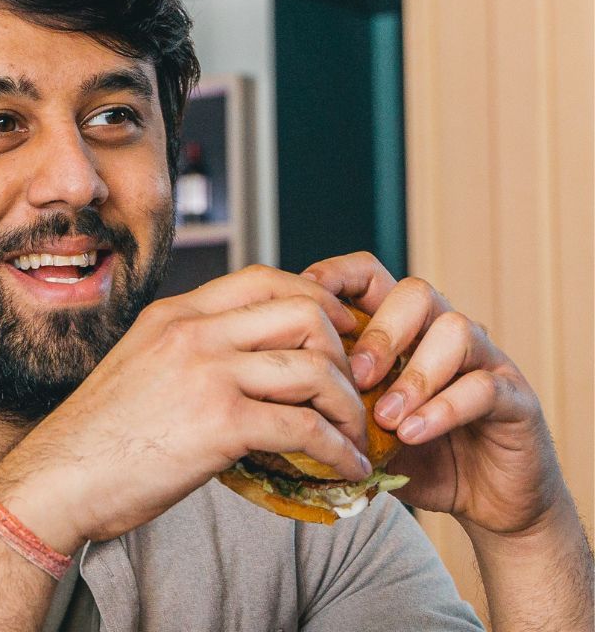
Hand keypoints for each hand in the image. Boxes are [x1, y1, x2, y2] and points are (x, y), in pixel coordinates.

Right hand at [0, 266, 372, 550]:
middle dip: (342, 352)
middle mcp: (192, 333)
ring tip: (352, 436)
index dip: (315, 301)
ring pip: (314, 368)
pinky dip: (339, 451)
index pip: (264, 279)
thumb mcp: (140, 368)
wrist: (58, 478)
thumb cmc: (96, 438)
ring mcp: (206, 374)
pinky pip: (306, 428)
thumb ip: (187, 355)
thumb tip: (243, 370)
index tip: (336, 336)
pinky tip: (344, 469)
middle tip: (350, 388)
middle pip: (304, 311)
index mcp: (173, 315)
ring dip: (348, 407)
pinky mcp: (219, 424)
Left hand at [303, 252, 570, 537]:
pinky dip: (444, 409)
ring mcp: (486, 361)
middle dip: (379, 332)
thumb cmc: (416, 455)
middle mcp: (445, 332)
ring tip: (385, 417)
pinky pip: (483, 386)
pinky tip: (412, 434)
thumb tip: (259, 393)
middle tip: (353, 376)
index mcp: (403, 328)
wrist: (488, 501)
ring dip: (413, 374)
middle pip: (415, 292)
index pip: (370, 275)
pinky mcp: (517, 399)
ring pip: (456, 330)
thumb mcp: (360, 426)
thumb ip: (324, 402)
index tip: (302, 309)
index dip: (335, 278)